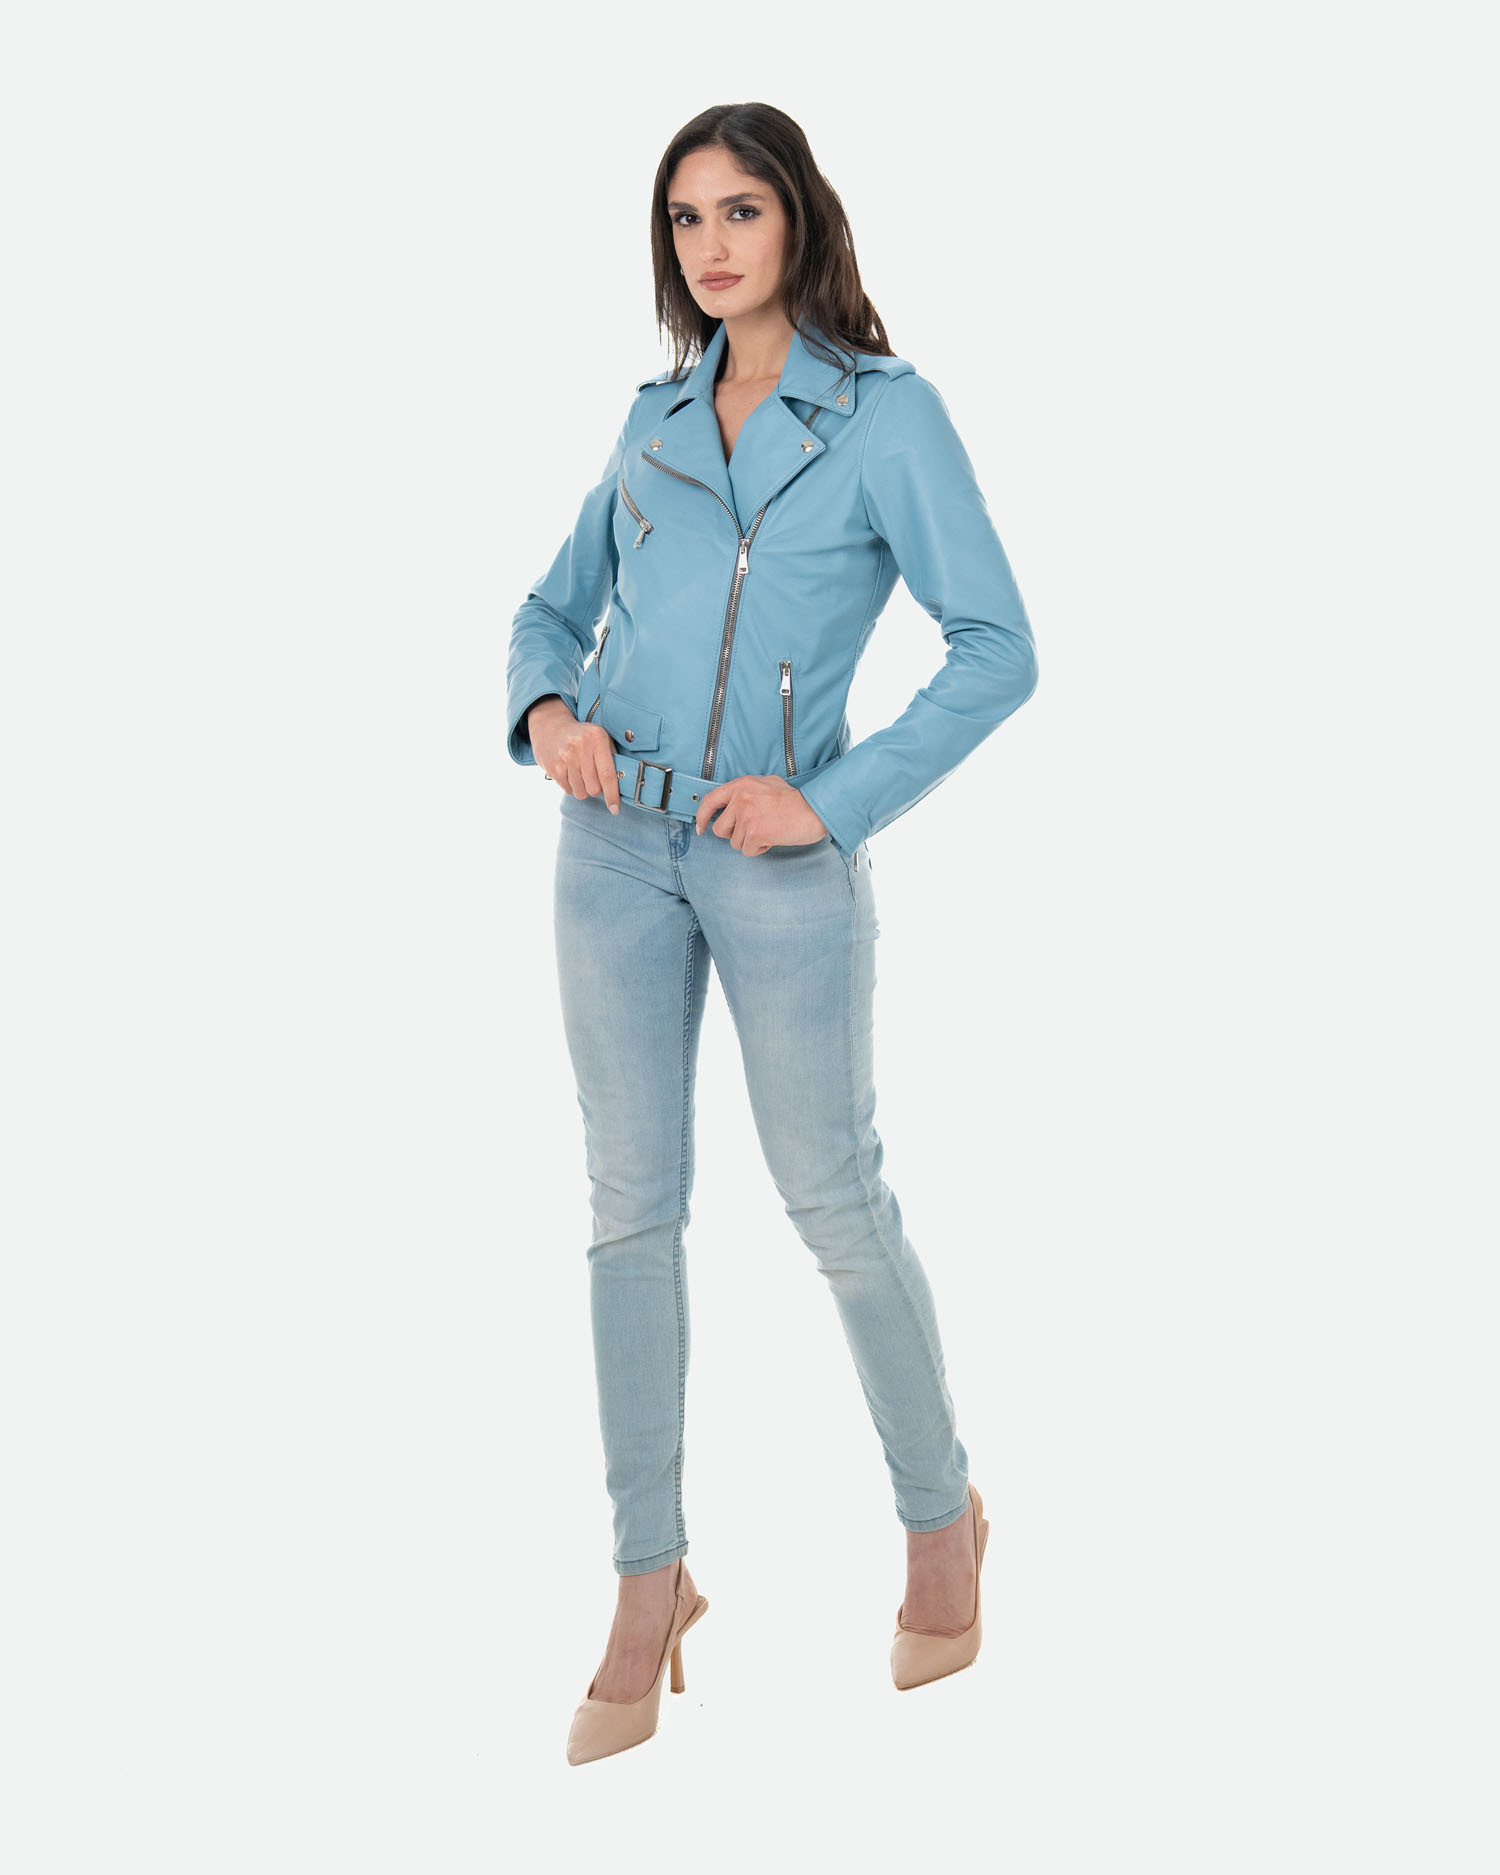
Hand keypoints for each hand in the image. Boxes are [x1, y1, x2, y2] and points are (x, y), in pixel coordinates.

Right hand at [528, 698, 620, 812]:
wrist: (550, 726)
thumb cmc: (582, 736)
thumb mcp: (600, 737)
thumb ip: (612, 756)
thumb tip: (623, 782)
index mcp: (596, 738)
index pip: (608, 774)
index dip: (612, 795)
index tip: (615, 809)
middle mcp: (580, 747)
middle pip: (594, 788)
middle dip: (597, 790)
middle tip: (593, 779)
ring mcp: (565, 758)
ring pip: (581, 792)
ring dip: (583, 789)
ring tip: (580, 774)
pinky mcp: (553, 768)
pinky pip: (568, 790)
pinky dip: (571, 786)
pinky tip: (569, 773)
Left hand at [694, 774, 827, 855]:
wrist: (815, 809)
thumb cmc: (796, 800)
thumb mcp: (767, 784)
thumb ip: (747, 792)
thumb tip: (732, 804)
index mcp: (741, 785)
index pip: (710, 801)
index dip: (701, 817)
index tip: (700, 828)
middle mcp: (740, 799)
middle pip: (720, 829)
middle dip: (735, 834)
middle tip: (754, 829)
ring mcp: (746, 816)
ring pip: (735, 842)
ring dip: (751, 842)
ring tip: (770, 830)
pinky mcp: (754, 833)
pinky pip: (748, 850)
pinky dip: (760, 848)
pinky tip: (774, 837)